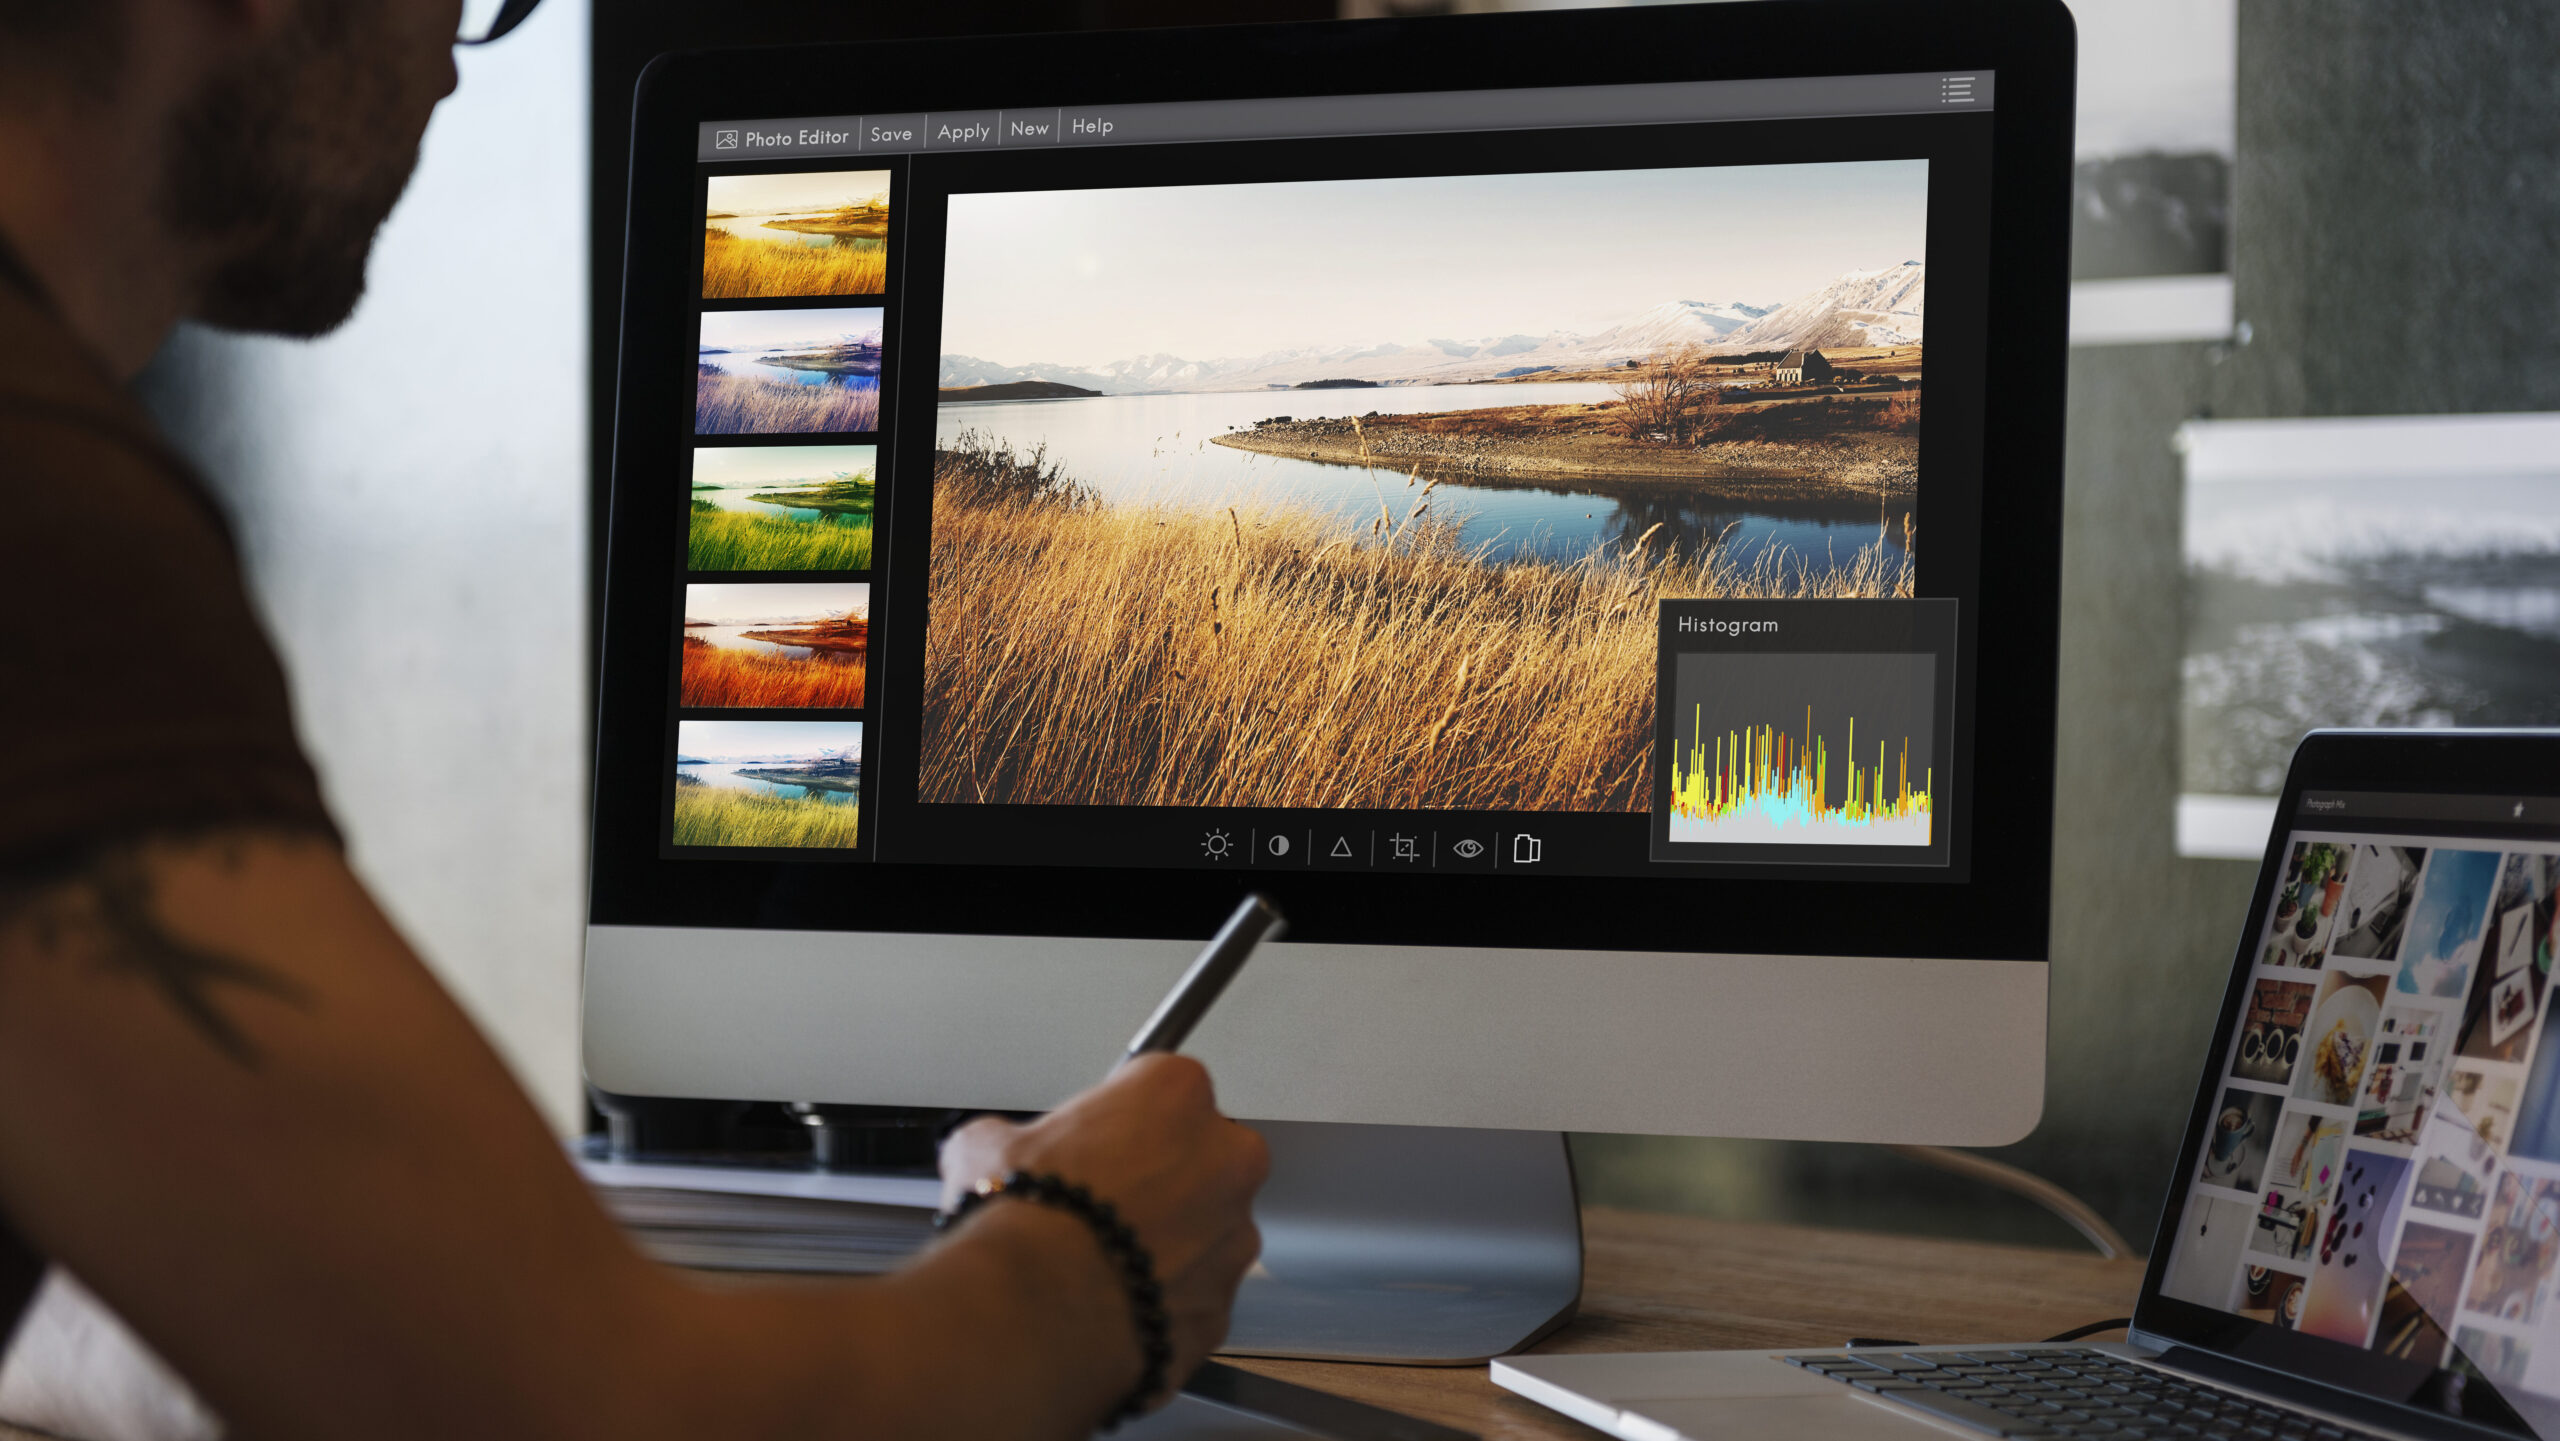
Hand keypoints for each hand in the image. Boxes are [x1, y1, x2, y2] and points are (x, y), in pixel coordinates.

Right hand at [938, 1055, 1268, 1409]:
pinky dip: (1163, 1301)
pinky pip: (1196, 1297)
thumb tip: (994, 1151)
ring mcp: (1233, 1238)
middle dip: (1161, 1178)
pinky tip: (1113, 1305)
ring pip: (1207, 1233)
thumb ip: (1011, 1138)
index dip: (1121, 1120)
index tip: (1094, 1143)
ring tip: (1101, 1262)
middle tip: (1102, 1201)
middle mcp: (1223, 1159)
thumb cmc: (1023, 1223)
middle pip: (1202, 1157)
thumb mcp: (986, 1147)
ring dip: (1167, 1243)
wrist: (1030, 1317)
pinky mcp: (1222, 1308)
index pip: (1160, 1089)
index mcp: (1176, 1095)